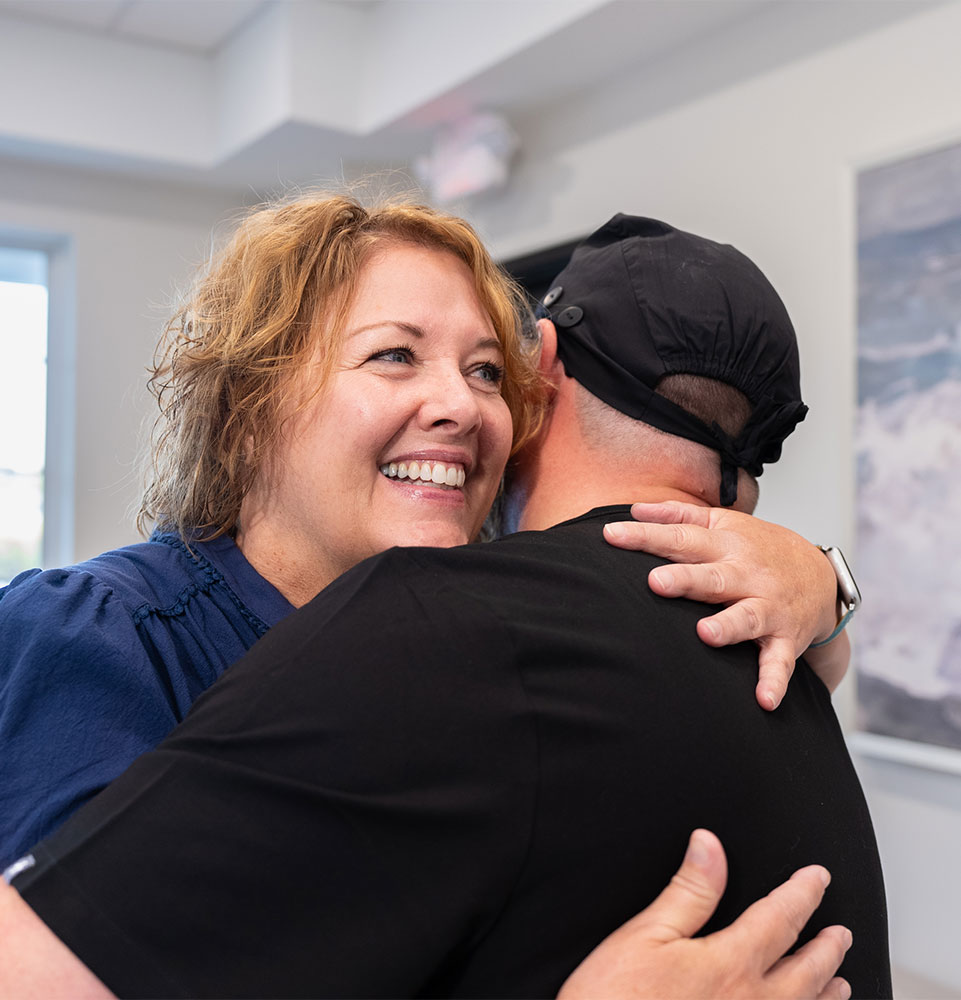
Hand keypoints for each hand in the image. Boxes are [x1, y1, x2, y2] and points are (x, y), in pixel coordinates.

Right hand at [557, 829, 851, 999]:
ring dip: (825, 994)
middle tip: (841, 933)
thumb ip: (688, 892)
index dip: (801, 893)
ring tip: (840, 983)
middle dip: (826, 949)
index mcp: (730, 964)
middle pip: (805, 972)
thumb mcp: (645, 935)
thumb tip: (710, 846)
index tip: (817, 878)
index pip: (779, 919)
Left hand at [603, 502, 845, 709]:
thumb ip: (678, 515)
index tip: (611, 535)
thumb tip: (634, 508)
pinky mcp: (785, 638)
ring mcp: (767, 607)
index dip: (645, 536)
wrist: (821, 576)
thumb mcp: (723, 523)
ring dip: (728, 626)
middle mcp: (746, 574)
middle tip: (656, 582)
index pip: (680, 538)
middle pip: (712, 576)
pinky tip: (764, 701)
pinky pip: (779, 662)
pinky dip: (773, 681)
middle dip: (686, 580)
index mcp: (725, 545)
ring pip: (747, 616)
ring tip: (706, 634)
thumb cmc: (760, 549)